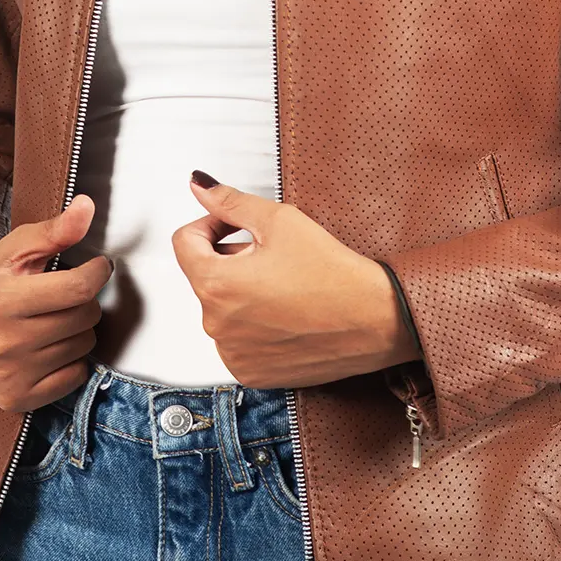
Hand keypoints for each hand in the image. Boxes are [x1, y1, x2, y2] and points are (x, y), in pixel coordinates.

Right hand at [0, 194, 113, 412]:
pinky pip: (77, 376)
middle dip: (84, 301)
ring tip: (52, 319)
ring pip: (84, 345)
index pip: (78, 289)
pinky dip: (72, 361)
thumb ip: (55, 230)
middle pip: (85, 317)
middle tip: (63, 295)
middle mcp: (4, 343)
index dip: (98, 273)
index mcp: (2, 301)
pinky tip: (50, 347)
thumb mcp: (16, 248)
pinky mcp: (18, 398)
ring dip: (78, 329)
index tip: (97, 267)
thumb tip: (87, 208)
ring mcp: (11, 374)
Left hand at [171, 171, 420, 387]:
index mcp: (216, 284)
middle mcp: (216, 325)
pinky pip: (239, 341)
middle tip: (273, 254)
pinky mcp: (252, 373)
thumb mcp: (280, 221)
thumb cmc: (335, 273)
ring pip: (223, 309)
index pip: (184, 243)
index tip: (236, 225)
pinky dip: (254, 325)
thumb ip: (231, 202)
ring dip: (242, 293)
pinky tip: (287, 314)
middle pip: (206, 277)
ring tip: (284, 286)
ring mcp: (233, 354)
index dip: (210, 224)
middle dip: (231, 260)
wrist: (376, 320)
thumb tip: (201, 187)